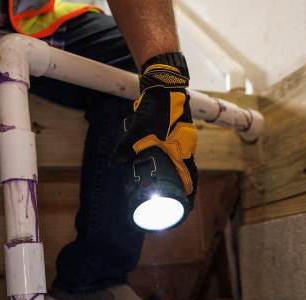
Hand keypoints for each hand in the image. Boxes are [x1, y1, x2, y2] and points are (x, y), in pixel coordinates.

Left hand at [112, 52, 197, 205]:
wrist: (164, 84)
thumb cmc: (157, 107)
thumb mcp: (139, 129)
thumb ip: (127, 146)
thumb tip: (115, 164)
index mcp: (182, 150)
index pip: (190, 179)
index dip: (189, 196)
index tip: (186, 210)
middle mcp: (186, 147)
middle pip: (186, 175)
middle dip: (179, 191)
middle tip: (170, 204)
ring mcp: (182, 140)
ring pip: (180, 164)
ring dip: (174, 177)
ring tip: (163, 189)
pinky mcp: (176, 134)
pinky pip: (175, 154)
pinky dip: (169, 163)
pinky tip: (158, 165)